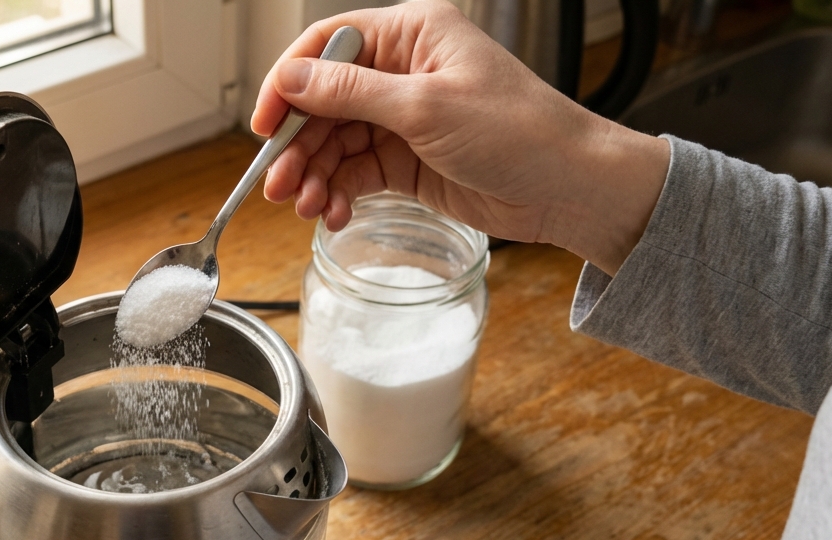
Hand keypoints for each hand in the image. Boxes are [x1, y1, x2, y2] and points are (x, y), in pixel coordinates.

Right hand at [252, 0, 668, 274]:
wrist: (567, 188)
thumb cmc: (519, 131)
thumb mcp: (426, 106)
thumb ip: (351, 93)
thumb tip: (291, 79)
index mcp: (412, 34)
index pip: (328, 46)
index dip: (288, 83)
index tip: (264, 123)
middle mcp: (402, 71)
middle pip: (322, 101)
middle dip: (297, 144)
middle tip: (279, 183)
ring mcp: (402, 118)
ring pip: (333, 142)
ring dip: (313, 175)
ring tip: (305, 206)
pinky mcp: (406, 160)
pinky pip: (353, 173)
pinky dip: (337, 193)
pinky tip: (332, 213)